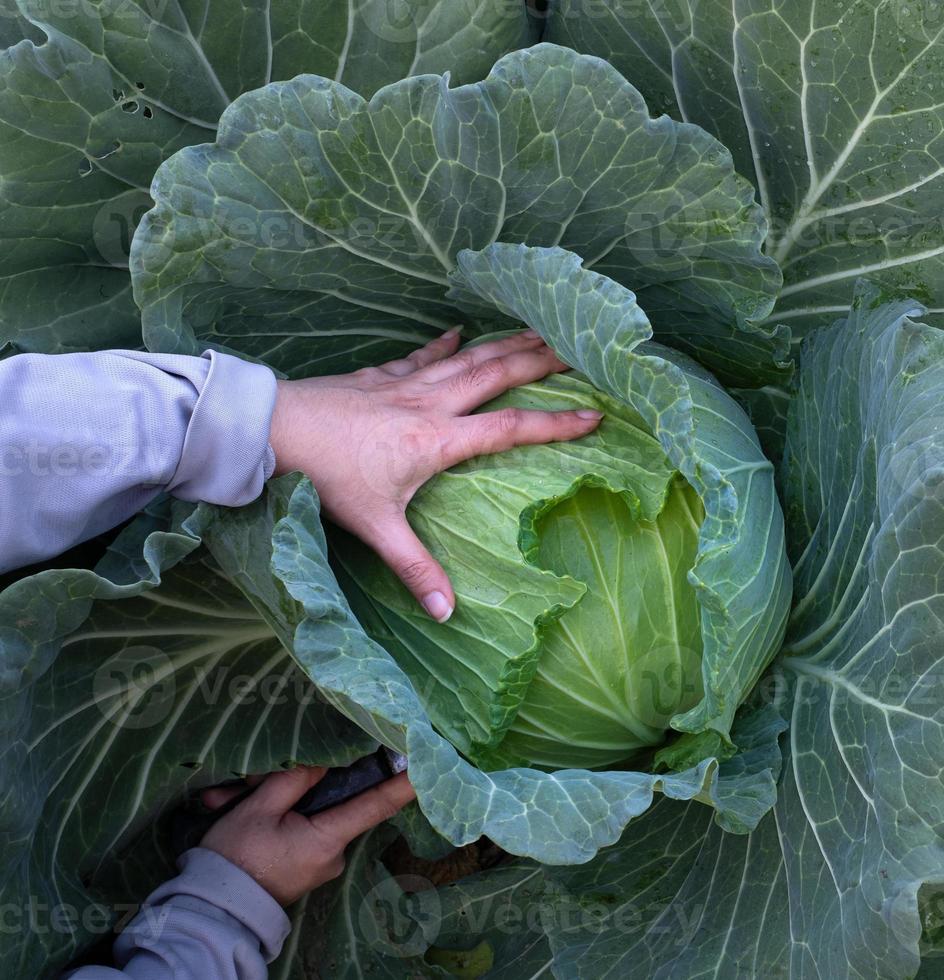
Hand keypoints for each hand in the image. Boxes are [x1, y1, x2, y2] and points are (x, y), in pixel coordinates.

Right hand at [199, 766, 415, 906]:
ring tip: (222, 800)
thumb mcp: (257, 811)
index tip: (426, 766)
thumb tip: (322, 764)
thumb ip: (292, 781)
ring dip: (268, 803)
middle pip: (326, 803)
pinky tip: (229, 810)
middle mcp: (332, 854)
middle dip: (289, 786)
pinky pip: (295, 832)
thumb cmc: (234, 859)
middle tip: (245, 784)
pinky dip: (268, 820)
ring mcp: (319, 863)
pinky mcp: (303, 867)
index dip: (401, 785)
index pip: (376, 806)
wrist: (210, 910)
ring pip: (305, 816)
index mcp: (328, 839)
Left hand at [268, 329, 601, 621]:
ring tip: (536, 330)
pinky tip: (456, 332)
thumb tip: (448, 614)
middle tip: (577, 348)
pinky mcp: (375, 377)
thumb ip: (415, 569)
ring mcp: (402, 385)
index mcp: (438, 439)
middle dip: (540, 362)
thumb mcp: (375, 526)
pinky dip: (441, 344)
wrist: (270, 429)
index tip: (595, 416)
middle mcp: (429, 404)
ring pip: (465, 358)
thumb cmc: (323, 476)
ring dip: (503, 343)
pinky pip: (419, 356)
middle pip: (496, 376)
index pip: (511, 429)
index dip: (556, 424)